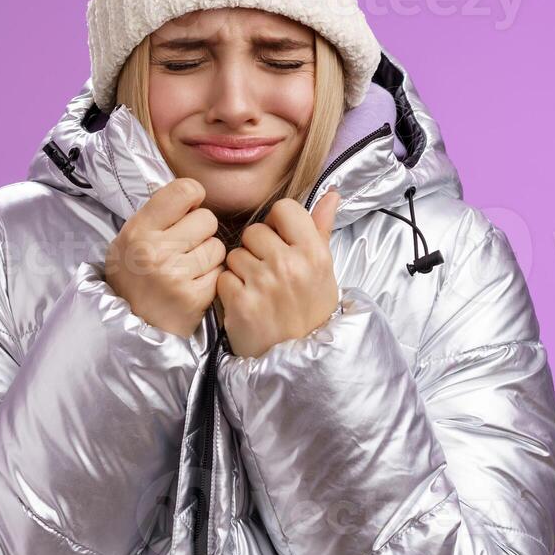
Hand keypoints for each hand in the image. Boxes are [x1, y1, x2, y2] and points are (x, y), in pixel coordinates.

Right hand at [104, 178, 224, 335]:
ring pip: (218, 246)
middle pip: (207, 219)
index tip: (189, 210)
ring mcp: (176, 275)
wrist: (129, 328)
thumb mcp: (129, 240)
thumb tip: (192, 192)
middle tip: (185, 248)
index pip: (184, 189)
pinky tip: (193, 285)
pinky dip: (211, 278)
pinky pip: (220, 272)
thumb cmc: (134, 279)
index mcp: (139, 230)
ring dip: (209, 257)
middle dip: (201, 232)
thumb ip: (157, 216)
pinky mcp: (194, 297)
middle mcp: (155, 250)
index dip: (193, 197)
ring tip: (188, 269)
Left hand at [216, 189, 343, 358]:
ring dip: (242, 270)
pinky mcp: (240, 303)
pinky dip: (230, 290)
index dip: (278, 223)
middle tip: (270, 273)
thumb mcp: (323, 270)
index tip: (281, 241)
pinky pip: (223, 278)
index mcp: (314, 253)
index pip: (284, 209)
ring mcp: (263, 284)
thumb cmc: (311, 310)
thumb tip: (331, 193)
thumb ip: (321, 228)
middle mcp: (289, 265)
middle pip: (254, 231)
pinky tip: (247, 302)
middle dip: (257, 249)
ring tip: (259, 290)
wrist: (301, 361)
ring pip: (235, 254)